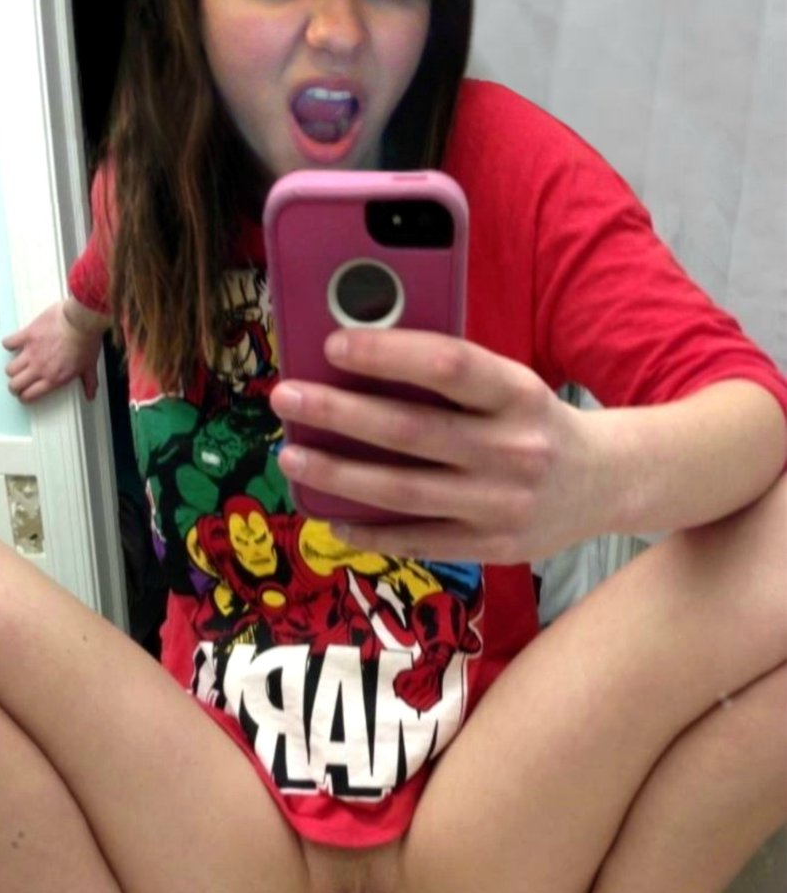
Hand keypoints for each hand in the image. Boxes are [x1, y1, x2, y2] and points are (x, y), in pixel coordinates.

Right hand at [3, 300, 106, 402]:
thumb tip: (91, 395)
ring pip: (10, 369)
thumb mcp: (90, 366)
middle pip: (14, 385)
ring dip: (13, 368)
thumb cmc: (86, 342)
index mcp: (53, 379)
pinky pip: (8, 344)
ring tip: (17, 365)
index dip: (24, 396)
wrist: (81, 321)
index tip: (25, 394)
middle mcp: (39, 369)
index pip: (29, 395)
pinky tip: (15, 343)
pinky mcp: (26, 336)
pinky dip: (9, 344)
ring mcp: (31, 353)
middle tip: (19, 381)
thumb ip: (89, 382)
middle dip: (15, 386)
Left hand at [269, 328, 604, 564]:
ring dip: (337, 473)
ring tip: (292, 454)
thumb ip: (450, 378)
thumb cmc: (536, 421)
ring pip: (402, 491)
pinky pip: (415, 540)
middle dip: (337, 412)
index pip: (448, 366)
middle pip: (410, 431)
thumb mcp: (511, 385)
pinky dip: (367, 531)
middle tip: (286, 397)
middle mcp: (514, 450)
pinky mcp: (491, 547)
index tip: (333, 344)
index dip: (387, 354)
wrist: (606, 483)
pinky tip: (329, 514)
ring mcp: (501, 505)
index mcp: (519, 394)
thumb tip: (360, 363)